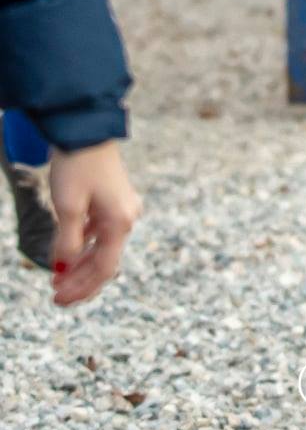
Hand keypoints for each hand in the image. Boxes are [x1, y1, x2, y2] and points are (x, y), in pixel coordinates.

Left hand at [49, 141, 140, 307]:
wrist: (86, 129)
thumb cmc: (77, 166)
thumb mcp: (67, 208)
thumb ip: (67, 244)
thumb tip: (64, 270)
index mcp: (120, 222)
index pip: (103, 269)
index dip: (81, 289)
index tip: (59, 300)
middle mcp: (127, 216)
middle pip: (104, 260)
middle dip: (80, 280)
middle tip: (55, 294)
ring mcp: (122, 206)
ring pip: (101, 246)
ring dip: (80, 264)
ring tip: (58, 277)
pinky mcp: (113, 198)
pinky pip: (100, 231)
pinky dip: (83, 244)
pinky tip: (68, 251)